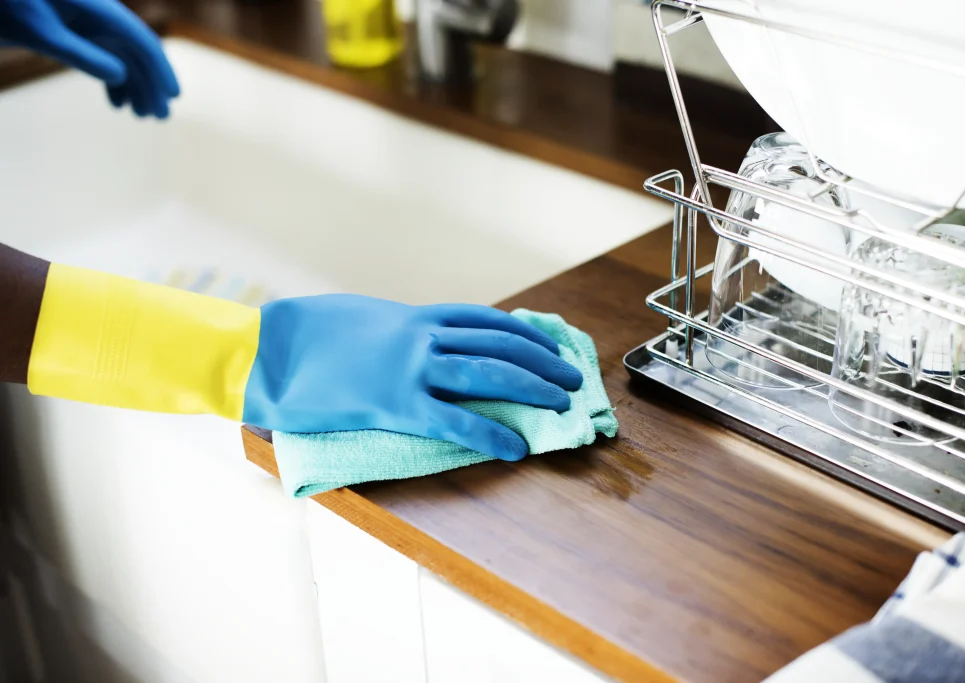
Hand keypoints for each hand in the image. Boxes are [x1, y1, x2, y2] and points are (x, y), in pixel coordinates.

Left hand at [0, 0, 178, 117]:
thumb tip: (121, 76)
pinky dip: (114, 80)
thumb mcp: (42, 34)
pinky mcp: (77, 29)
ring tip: (139, 115)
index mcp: (100, 9)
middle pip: (137, 52)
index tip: (173, 97)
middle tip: (158, 116)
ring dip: (135, 86)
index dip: (161, 70)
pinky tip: (117, 103)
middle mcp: (101, 15)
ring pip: (124, 57)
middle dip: (150, 84)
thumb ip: (82, 55)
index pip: (142, 41)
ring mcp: (90, 23)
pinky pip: (106, 56)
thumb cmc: (10, 6)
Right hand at [242, 295, 584, 460]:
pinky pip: (456, 420)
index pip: (487, 320)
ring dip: (532, 389)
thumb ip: (402, 330)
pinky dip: (492, 433)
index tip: (551, 344)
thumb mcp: (365, 320)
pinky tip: (516, 447)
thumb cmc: (308, 333)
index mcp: (416, 316)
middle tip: (572, 377)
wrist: (267, 349)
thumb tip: (425, 341)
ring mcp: (411, 369)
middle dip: (543, 362)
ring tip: (561, 406)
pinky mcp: (394, 405)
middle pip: (500, 345)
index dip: (526, 333)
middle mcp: (423, 337)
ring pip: (489, 375)